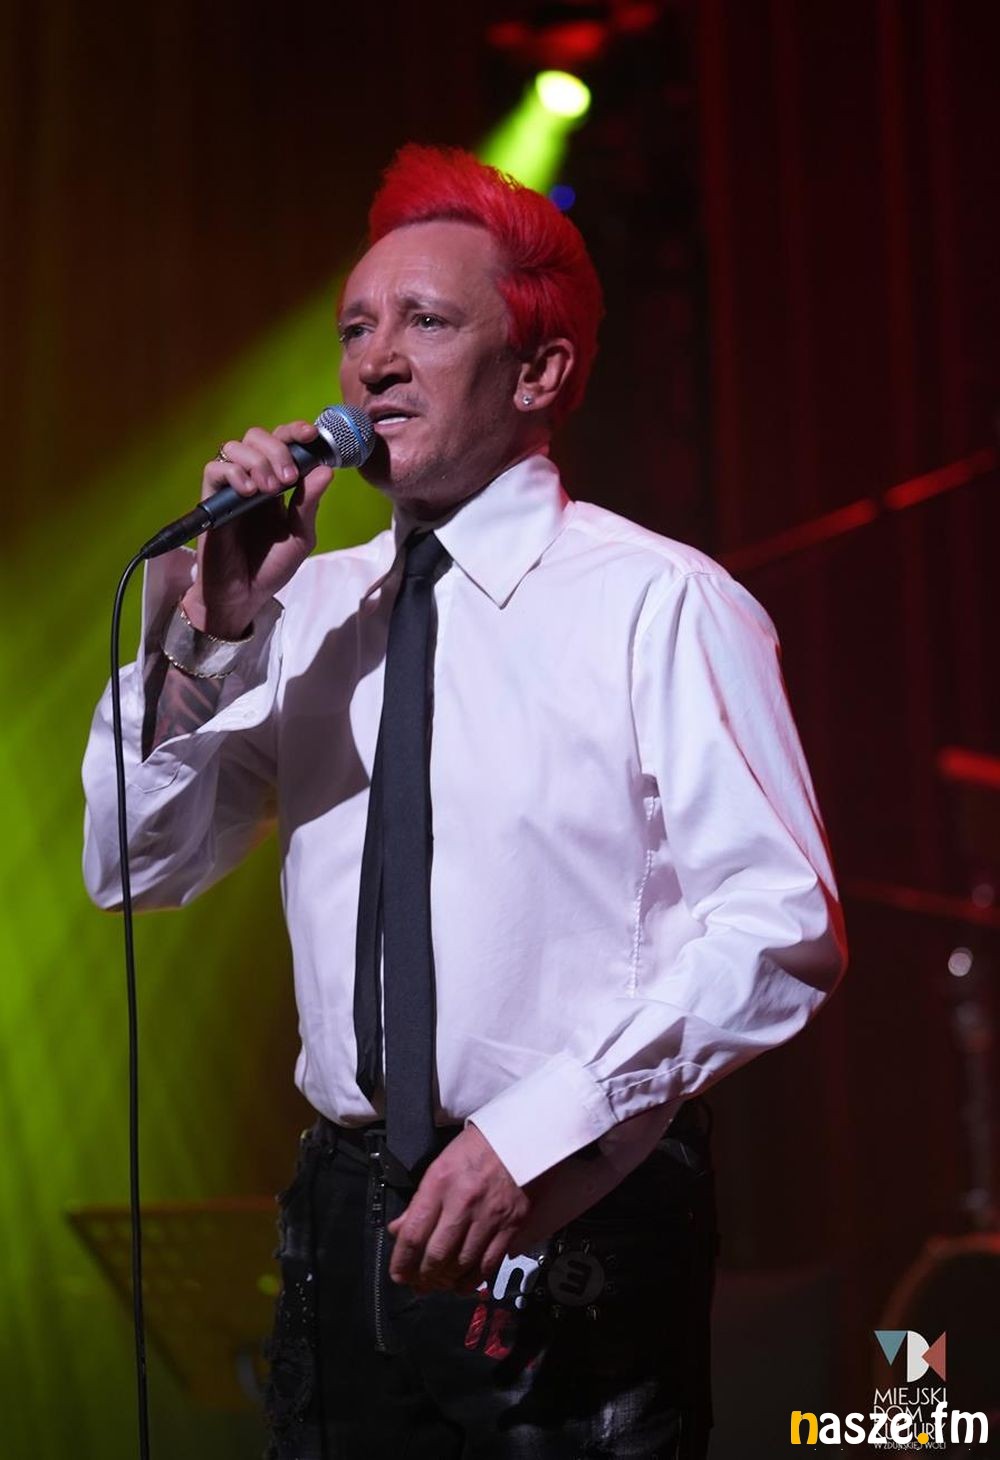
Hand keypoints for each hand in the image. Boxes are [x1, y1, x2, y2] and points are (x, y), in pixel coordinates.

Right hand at [182, 421, 334, 638]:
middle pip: (258, 436)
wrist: (244, 594)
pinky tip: (249, 492)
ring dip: (257, 460)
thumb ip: (309, 503)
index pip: (283, 442)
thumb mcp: (300, 536)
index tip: (311, 435)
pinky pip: (214, 469)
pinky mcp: (212, 499)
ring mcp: (231, 487)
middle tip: (288, 478)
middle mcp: (253, 478)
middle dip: (277, 448)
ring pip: (235, 446)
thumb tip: (326, 469)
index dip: (295, 432)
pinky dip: (233, 473)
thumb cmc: (272, 566)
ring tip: (270, 489)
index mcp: (278, 483)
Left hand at [386, 1126, 529, 1295]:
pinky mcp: (512, 1225)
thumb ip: (421, 1201)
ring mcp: (490, 1216)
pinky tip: (463, 1285)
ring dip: (446, 1281)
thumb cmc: (478, 1147)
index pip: (413, 1233)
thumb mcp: (441, 1164)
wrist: (523, 1136)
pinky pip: (489, 1263)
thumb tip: (400, 1231)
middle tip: (418, 1284)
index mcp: (440, 1183)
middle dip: (423, 1277)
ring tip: (438, 1285)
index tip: (398, 1274)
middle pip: (437, 1255)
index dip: (402, 1262)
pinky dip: (473, 1280)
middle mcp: (463, 1202)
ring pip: (462, 1264)